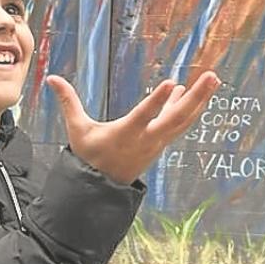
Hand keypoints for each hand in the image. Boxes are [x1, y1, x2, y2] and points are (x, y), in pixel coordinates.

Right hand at [46, 71, 220, 183]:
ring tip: (213, 79)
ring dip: (200, 100)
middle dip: (196, 97)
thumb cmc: (89, 155)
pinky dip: (187, 107)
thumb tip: (51, 77)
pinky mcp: (160, 143)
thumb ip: (68, 101)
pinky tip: (189, 91)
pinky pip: (178, 124)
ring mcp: (157, 142)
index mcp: (125, 135)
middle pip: (176, 118)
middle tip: (211, 77)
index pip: (144, 116)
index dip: (157, 101)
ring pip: (183, 120)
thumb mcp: (77, 129)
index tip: (171, 83)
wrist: (102, 186)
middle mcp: (146, 139)